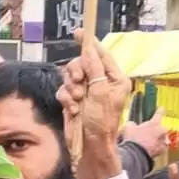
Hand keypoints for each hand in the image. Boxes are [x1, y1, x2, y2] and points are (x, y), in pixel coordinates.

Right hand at [58, 35, 132, 178]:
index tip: (79, 32)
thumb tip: (88, 49)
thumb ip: (94, 68)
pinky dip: (66, 99)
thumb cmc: (101, 122)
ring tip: (77, 101)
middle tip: (78, 82)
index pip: (102, 55)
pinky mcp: (74, 101)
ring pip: (70, 77)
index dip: (90, 44)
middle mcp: (101, 84)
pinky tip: (72, 109)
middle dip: (77, 72)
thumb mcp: (100, 92)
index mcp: (115, 80)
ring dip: (71, 88)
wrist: (89, 146)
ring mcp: (87, 93)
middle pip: (82, 64)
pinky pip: (64, 90)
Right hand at [123, 108, 168, 158]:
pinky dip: (155, 148)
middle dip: (156, 129)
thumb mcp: (128, 127)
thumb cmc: (132, 139)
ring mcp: (163, 142)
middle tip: (147, 132)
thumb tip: (133, 125)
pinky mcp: (162, 151)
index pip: (159, 113)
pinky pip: (160, 147)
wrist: (135, 155)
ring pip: (161, 138)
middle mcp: (162, 131)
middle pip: (161, 128)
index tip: (161, 108)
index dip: (159, 110)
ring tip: (147, 142)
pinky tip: (148, 149)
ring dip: (156, 139)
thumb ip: (133, 124)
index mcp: (155, 123)